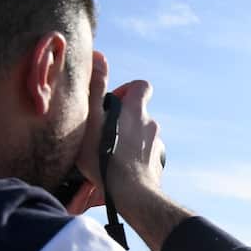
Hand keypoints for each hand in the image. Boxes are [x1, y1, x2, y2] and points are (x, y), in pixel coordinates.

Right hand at [73, 53, 165, 214]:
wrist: (131, 195)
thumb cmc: (106, 158)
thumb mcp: (92, 120)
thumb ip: (96, 87)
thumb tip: (99, 56)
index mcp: (137, 111)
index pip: (141, 86)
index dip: (127, 89)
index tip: (112, 102)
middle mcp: (151, 125)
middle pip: (139, 113)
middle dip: (123, 118)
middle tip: (104, 131)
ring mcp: (157, 145)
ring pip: (142, 134)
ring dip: (128, 138)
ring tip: (110, 152)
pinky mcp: (157, 164)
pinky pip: (145, 154)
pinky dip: (135, 156)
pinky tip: (121, 168)